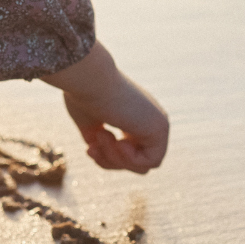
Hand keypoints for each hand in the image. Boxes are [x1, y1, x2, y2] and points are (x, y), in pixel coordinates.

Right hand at [40, 42, 168, 173]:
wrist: (88, 79)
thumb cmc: (84, 95)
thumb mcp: (89, 122)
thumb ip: (99, 138)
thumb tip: (99, 151)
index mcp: (134, 116)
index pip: (128, 152)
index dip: (107, 157)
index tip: (89, 148)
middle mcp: (148, 119)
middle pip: (135, 162)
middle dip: (110, 161)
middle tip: (91, 147)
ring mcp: (157, 122)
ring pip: (143, 164)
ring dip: (116, 159)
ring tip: (102, 135)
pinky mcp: (160, 127)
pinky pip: (152, 162)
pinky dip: (131, 159)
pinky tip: (119, 142)